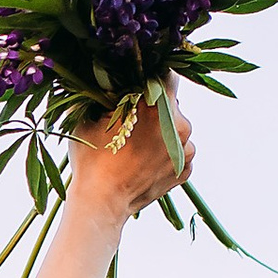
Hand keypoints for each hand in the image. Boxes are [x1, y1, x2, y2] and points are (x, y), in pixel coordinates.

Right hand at [70, 86, 193, 221]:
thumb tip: (112, 77)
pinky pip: (178, 152)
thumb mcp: (91, 115)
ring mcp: (186, 151)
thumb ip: (107, 92)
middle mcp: (180, 125)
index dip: (152, 74)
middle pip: (171, 104)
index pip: (167, 74)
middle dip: (153, 107)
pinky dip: (164, 153)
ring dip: (160, 132)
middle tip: (130, 121)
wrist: (101, 202)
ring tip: (135, 146)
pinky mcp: (186, 170)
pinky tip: (143, 161)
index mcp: (159, 105)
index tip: (140, 82)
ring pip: (175, 130)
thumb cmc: (92, 157)